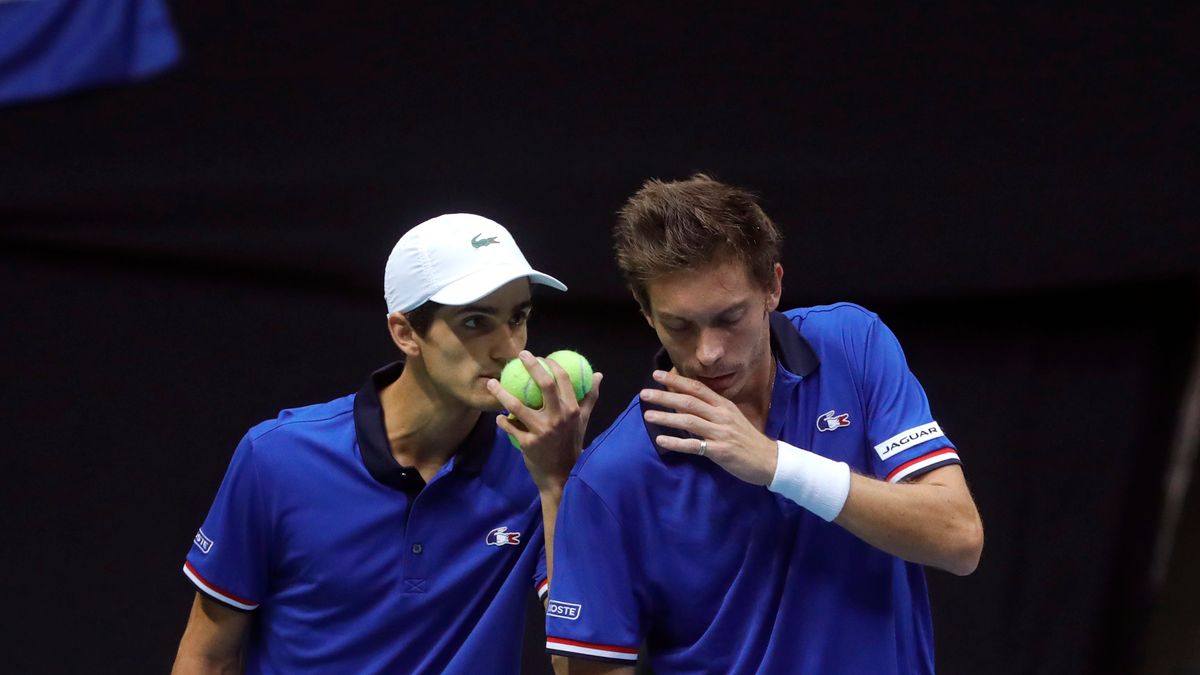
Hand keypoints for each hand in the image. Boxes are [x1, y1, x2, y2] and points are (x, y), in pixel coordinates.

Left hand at [488, 351, 602, 492]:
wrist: (561, 476)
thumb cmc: (571, 444)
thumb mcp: (583, 421)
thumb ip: (589, 397)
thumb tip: (598, 375)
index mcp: (572, 410)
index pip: (564, 380)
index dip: (552, 364)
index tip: (541, 356)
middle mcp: (559, 417)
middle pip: (545, 385)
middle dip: (532, 366)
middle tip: (521, 355)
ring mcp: (542, 430)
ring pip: (518, 406)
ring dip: (501, 393)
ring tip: (491, 383)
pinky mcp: (528, 443)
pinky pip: (510, 427)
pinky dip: (503, 421)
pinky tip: (498, 416)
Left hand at [639, 369, 776, 485]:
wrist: (769, 460)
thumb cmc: (746, 439)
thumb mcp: (730, 418)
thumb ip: (710, 410)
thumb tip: (684, 403)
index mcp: (724, 405)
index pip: (697, 388)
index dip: (676, 381)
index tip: (657, 375)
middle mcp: (721, 416)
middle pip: (689, 401)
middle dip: (665, 396)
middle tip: (644, 393)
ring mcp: (721, 433)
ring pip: (689, 421)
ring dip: (666, 418)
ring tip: (647, 415)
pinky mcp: (720, 451)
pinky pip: (694, 445)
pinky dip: (676, 443)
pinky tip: (661, 440)